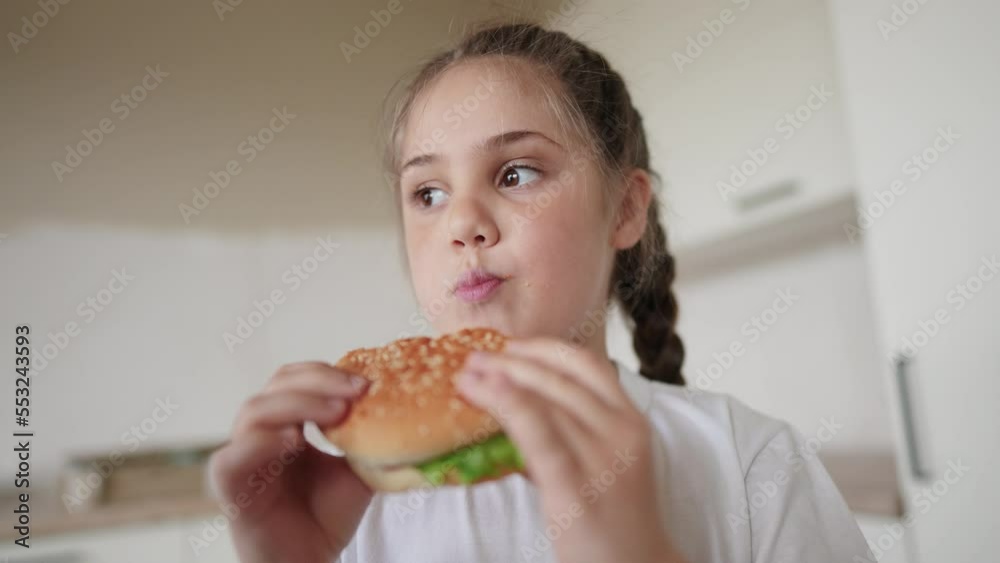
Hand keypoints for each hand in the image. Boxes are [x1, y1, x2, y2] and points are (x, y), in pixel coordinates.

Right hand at [208, 362, 373, 562]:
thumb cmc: (326, 517)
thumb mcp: (357, 470)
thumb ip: (369, 440)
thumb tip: (403, 408)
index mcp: (287, 423)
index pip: (297, 378)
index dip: (328, 374)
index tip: (367, 384)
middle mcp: (260, 433)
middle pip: (278, 384)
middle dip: (319, 381)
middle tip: (356, 391)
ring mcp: (241, 456)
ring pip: (255, 411)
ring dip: (298, 404)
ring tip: (337, 413)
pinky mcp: (228, 486)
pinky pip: (232, 456)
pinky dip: (260, 443)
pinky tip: (292, 441)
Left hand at [457, 339, 685, 562]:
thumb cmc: (616, 519)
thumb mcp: (611, 460)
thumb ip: (581, 428)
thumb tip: (523, 398)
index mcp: (631, 422)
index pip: (587, 366)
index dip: (544, 349)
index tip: (510, 348)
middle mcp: (621, 434)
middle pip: (559, 380)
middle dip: (511, 362)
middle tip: (474, 359)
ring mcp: (602, 460)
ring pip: (545, 401)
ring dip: (499, 380)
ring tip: (467, 377)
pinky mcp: (576, 489)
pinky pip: (539, 435)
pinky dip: (509, 405)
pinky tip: (484, 394)